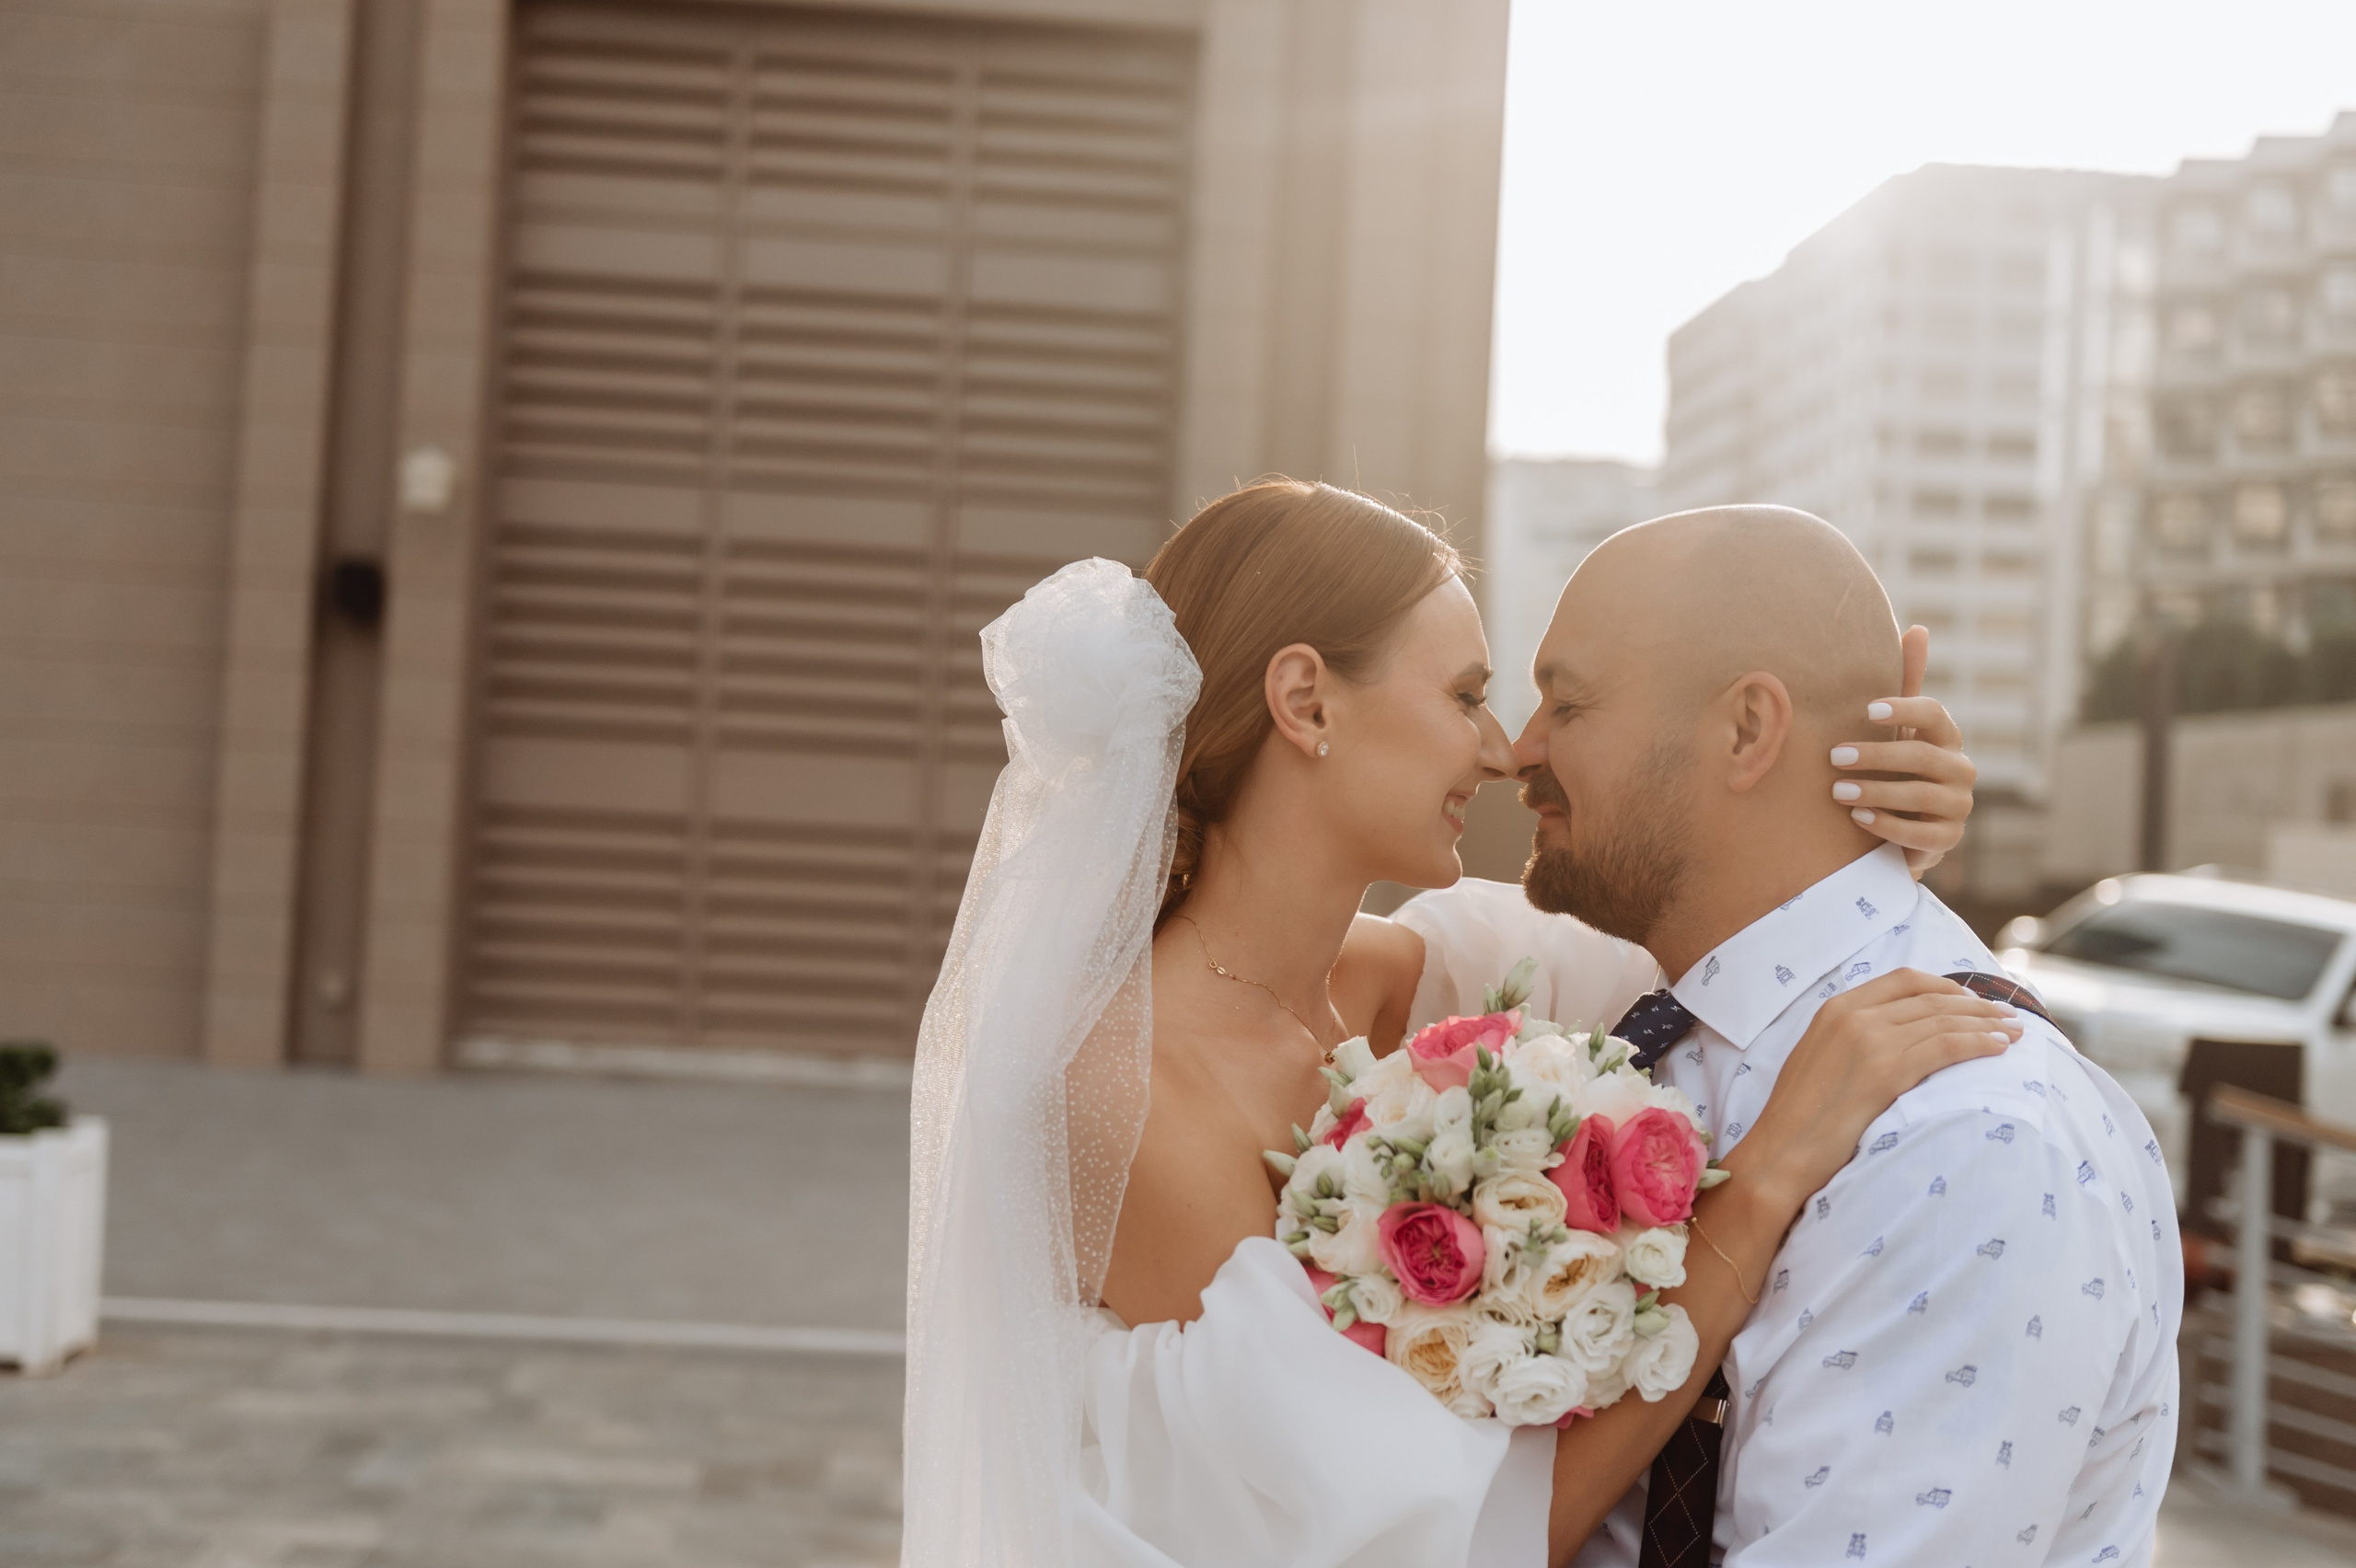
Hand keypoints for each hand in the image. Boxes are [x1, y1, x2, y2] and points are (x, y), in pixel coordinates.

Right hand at [1720, 969, 2019, 1217]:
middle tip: (2006, 1016)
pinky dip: (1978, 1044)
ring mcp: (1870, 1040)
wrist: (1780, 1152)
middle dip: (1975, 1005)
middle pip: (1931, 997)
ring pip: (1944, 1019)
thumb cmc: (1798, 1118)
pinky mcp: (1886, 1070)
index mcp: (1834, 1008)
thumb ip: (1849, 1038)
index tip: (1971, 1001)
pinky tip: (1999, 1050)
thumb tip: (1892, 1038)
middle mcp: (1853, 1016)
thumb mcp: (1817, 1059)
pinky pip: (1946, 1047)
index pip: (1903, 981)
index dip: (1945, 987)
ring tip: (2014, 1032)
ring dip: (1986, 1024)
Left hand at [1838, 624, 1974, 875]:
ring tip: (1837, 791)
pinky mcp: (1948, 840)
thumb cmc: (1895, 765)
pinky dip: (1889, 826)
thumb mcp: (1897, 727)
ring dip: (1877, 792)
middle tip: (1834, 756)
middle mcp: (1960, 769)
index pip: (1934, 715)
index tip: (1867, 710)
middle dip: (1877, 756)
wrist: (1903, 825)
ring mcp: (1958, 806)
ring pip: (1923, 797)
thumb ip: (1905, 683)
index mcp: (1946, 737)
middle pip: (1923, 757)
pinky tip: (1857, 819)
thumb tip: (1918, 629)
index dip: (1904, 710)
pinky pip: (1922, 835)